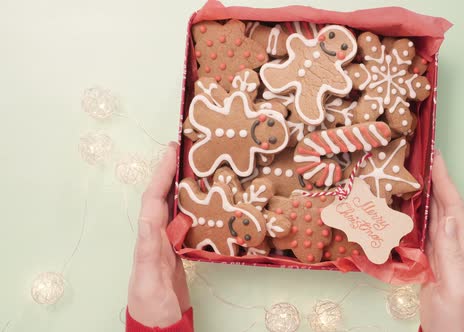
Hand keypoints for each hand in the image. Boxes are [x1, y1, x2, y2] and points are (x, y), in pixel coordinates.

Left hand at [127, 142, 190, 326]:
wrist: (157, 323)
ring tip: (198, 166)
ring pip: (174, 205)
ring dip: (182, 183)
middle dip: (171, 170)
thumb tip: (150, 219)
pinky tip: (205, 201)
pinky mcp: (179, 250)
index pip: (153, 198)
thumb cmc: (150, 304)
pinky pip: (185, 220)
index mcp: (148, 238)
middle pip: (162, 195)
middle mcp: (155, 235)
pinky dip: (193, 205)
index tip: (172, 150)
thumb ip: (149, 250)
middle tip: (187, 148)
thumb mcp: (149, 276)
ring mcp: (167, 241)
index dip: (162, 173)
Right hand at [419, 151, 463, 331]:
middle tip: (419, 156)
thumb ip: (453, 254)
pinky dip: (413, 213)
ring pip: (432, 214)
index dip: (445, 180)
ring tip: (409, 173)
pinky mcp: (428, 260)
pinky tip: (402, 206)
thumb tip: (445, 218)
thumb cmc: (456, 316)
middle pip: (443, 205)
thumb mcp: (457, 286)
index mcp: (462, 248)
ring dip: (423, 192)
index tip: (435, 156)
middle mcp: (452, 244)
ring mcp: (440, 252)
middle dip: (434, 179)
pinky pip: (421, 230)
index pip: (454, 206)